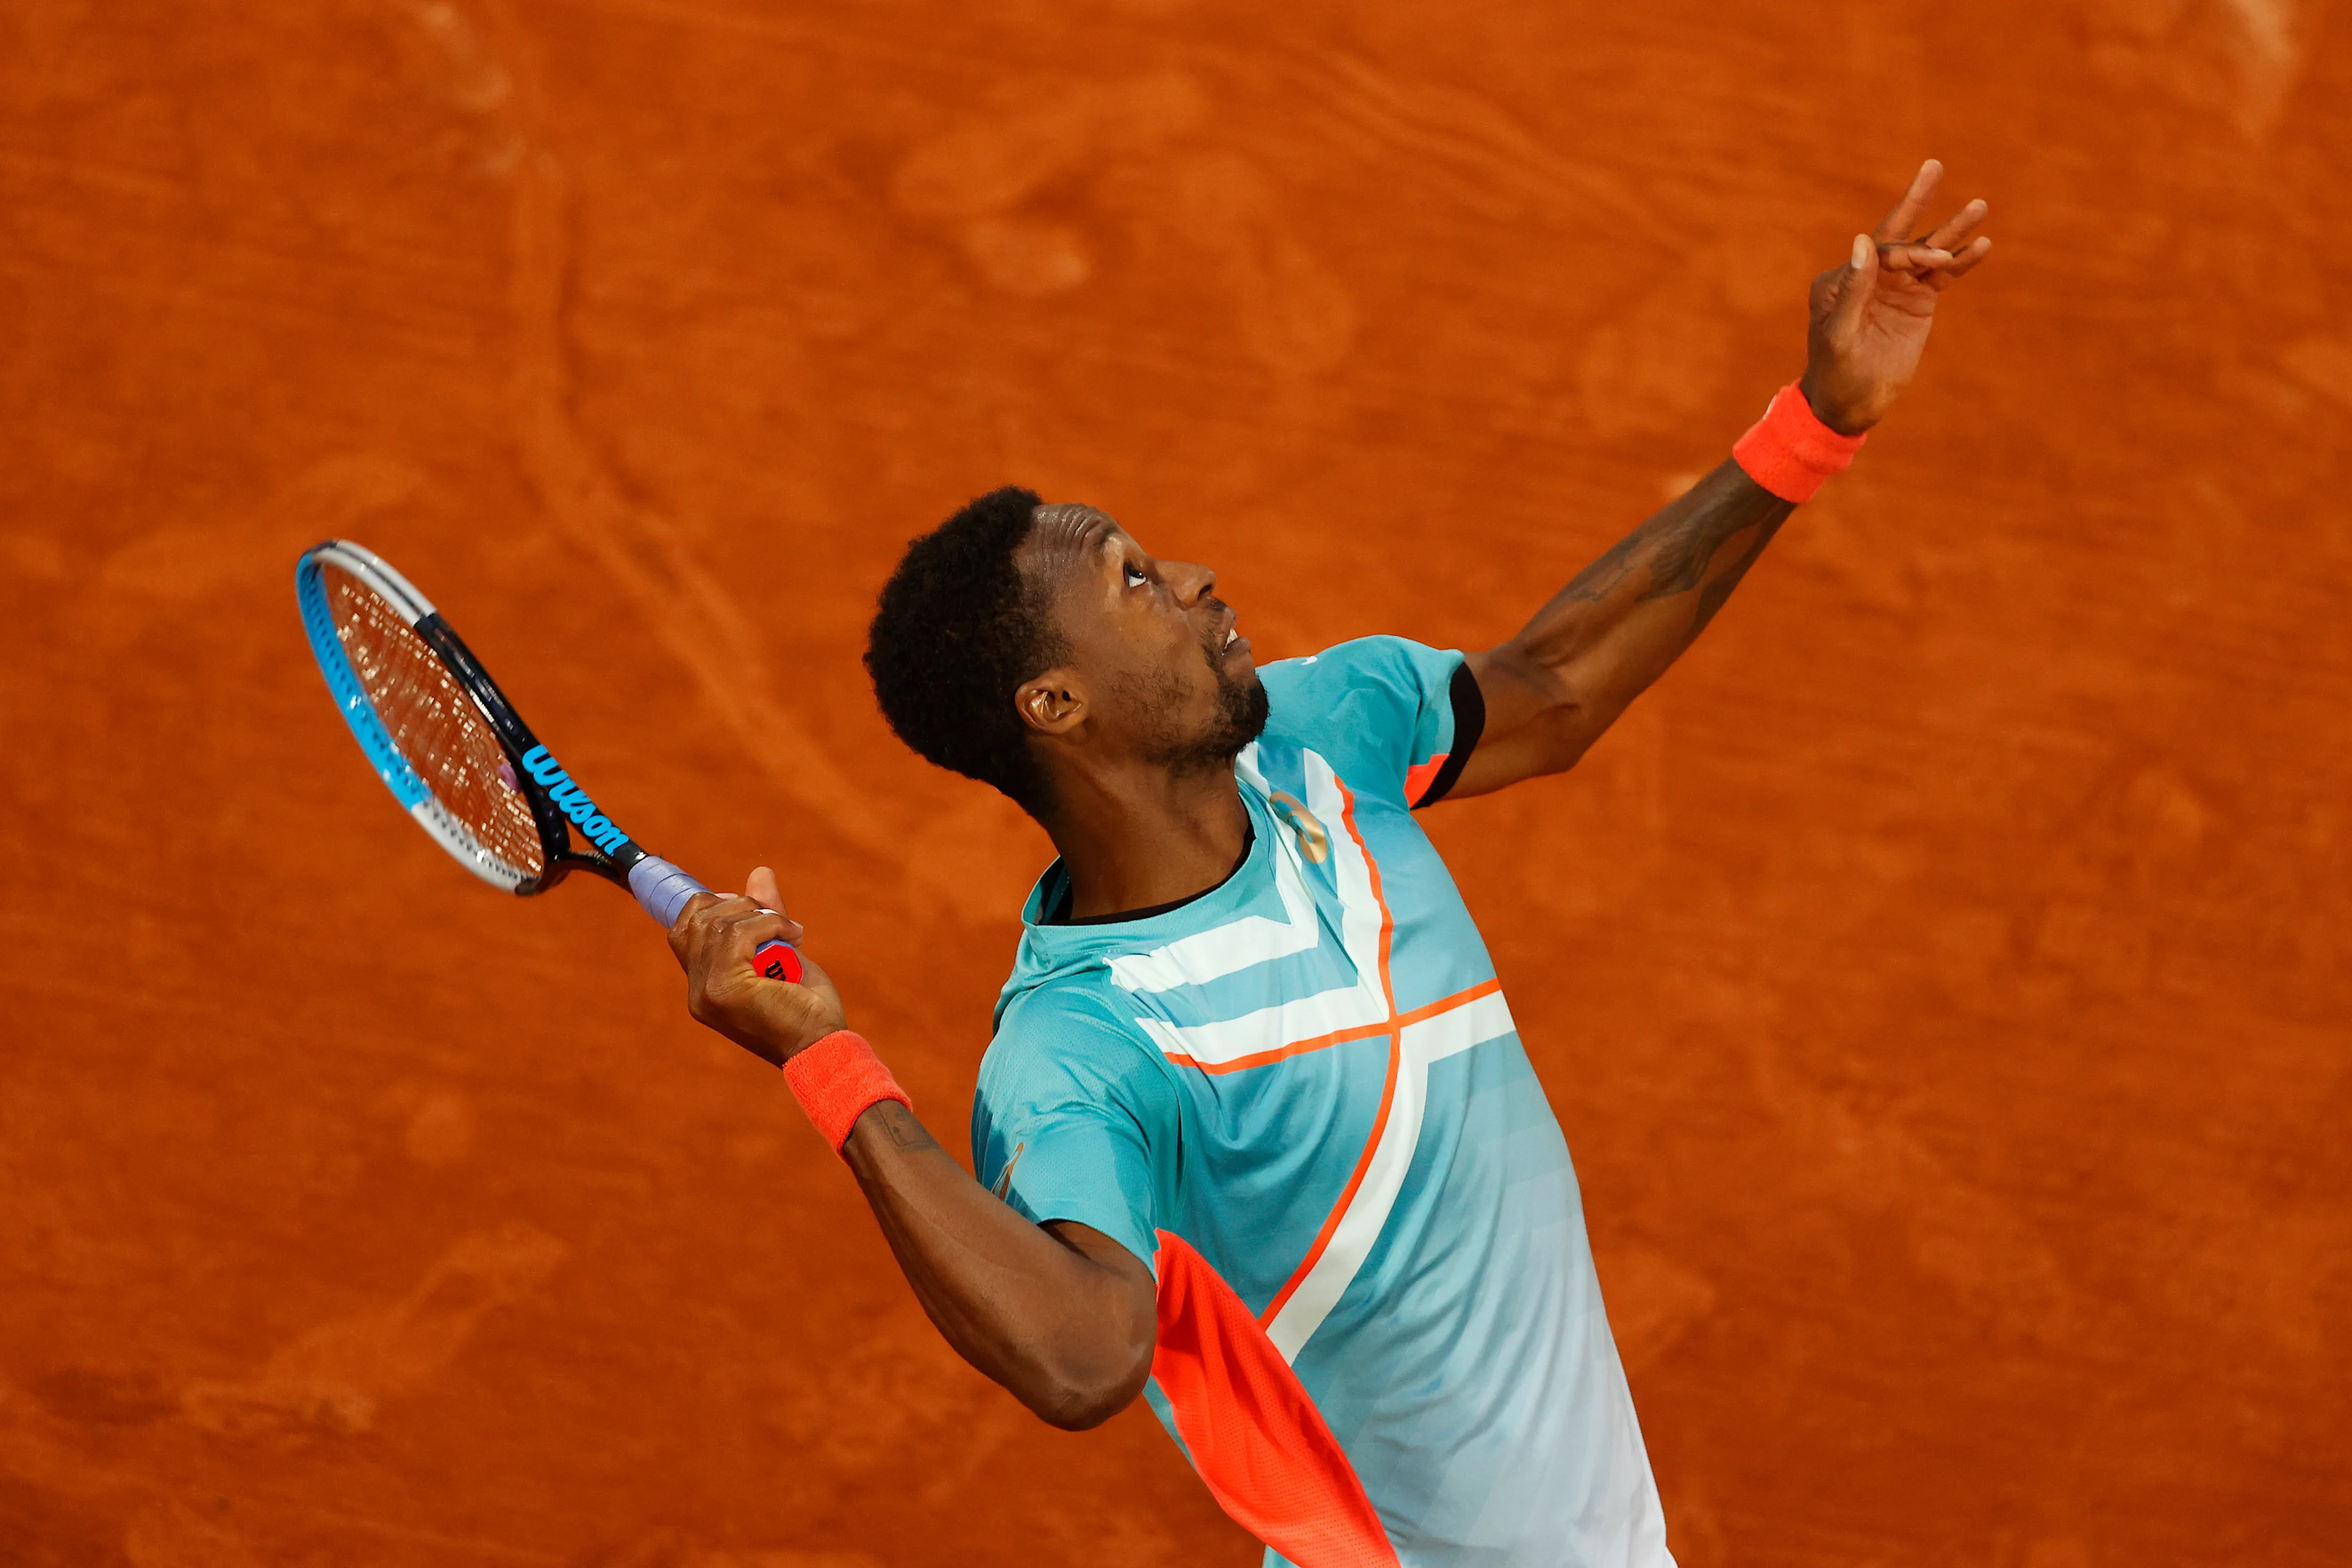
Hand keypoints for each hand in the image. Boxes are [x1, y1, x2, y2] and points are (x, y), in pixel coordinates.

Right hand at [666, 865, 845, 1066]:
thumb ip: (764, 917)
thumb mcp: (782, 953)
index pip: (681, 931)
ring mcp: (707, 990)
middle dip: (738, 905)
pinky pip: (739, 932)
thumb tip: (760, 871)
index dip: (707, 906)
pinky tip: (794, 937)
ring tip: (790, 932)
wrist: (822, 1046)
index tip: (744, 902)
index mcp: (703, 989)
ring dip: (761, 915)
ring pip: (719, 922)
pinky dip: (770, 924)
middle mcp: (697, 991)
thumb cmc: (806, 1007)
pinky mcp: (725, 987)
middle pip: (697, 919)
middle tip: (776, 920)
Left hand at [1798, 159, 1991, 434]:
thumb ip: (1854, 290)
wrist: (1851, 403)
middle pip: (1898, 232)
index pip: (1879, 252)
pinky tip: (1982, 245)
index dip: (1907, 253)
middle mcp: (1869, 275)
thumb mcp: (1841, 334)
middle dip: (1917, 200)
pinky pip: (1942, 276)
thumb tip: (1863, 241)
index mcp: (1841, 279)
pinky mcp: (1916, 302)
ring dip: (1953, 231)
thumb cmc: (1836, 371)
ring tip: (1980, 206)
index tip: (1932, 262)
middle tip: (1934, 165)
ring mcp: (1895, 286)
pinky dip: (1962, 262)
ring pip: (1927, 252)